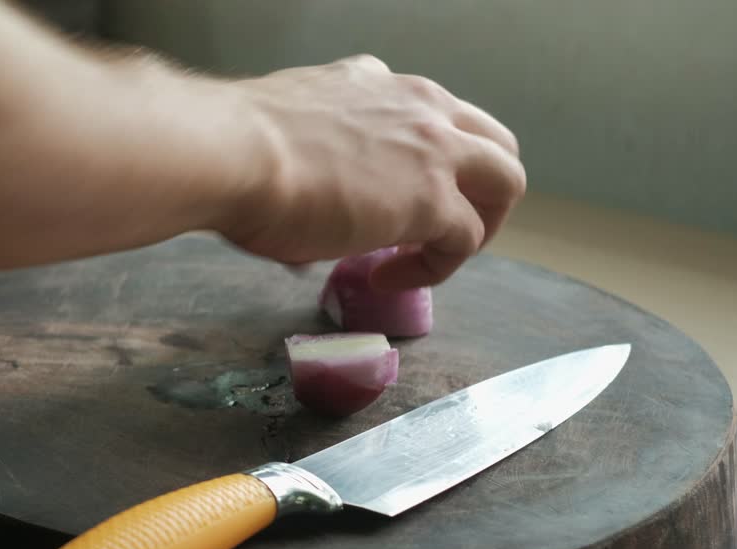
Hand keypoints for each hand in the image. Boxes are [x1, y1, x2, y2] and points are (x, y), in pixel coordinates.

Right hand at [223, 55, 525, 288]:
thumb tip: (301, 221)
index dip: (420, 159)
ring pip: (505, 180)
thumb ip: (313, 162)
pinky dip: (437, 267)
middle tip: (435, 227)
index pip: (428, 114)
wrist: (231, 155)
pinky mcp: (433, 201)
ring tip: (433, 256)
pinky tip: (391, 278)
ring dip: (480, 223)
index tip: (385, 194)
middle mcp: (417, 104)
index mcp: (376, 82)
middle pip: (491, 140)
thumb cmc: (235, 148)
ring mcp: (434, 150)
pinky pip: (464, 240)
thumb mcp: (286, 135)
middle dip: (476, 187)